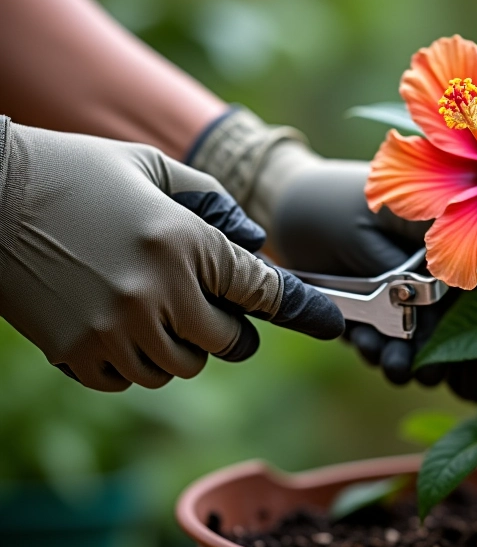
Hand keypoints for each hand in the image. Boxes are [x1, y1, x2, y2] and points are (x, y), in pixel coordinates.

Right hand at [0, 119, 343, 390]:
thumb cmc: (78, 171)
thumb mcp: (154, 168)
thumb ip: (214, 204)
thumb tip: (253, 245)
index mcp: (182, 241)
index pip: (262, 290)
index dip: (302, 308)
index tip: (328, 323)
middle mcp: (157, 292)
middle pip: (228, 343)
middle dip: (230, 327)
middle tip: (211, 303)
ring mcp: (115, 329)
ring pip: (180, 366)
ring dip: (182, 345)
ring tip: (155, 307)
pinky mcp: (78, 352)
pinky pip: (133, 378)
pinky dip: (139, 359)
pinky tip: (119, 323)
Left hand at [268, 153, 476, 401]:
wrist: (282, 207)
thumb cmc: (331, 201)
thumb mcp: (375, 228)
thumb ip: (408, 272)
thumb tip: (434, 321)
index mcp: (454, 235)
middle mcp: (439, 269)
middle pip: (471, 326)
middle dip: (455, 359)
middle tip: (430, 375)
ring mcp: (409, 294)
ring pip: (430, 344)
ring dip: (415, 362)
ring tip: (393, 365)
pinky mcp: (380, 314)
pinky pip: (391, 346)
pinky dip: (382, 354)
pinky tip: (366, 346)